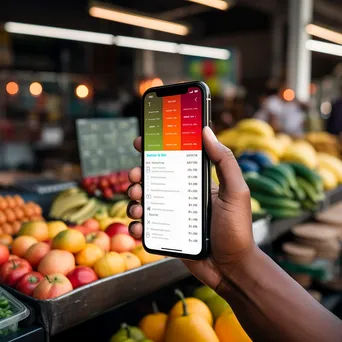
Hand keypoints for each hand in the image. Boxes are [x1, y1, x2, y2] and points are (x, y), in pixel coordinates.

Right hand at [127, 126, 255, 290]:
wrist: (232, 268)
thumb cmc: (237, 229)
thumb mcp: (236, 191)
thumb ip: (224, 161)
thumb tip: (207, 132)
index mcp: (196, 183)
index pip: (173, 160)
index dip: (156, 150)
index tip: (141, 142)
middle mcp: (182, 196)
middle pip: (153, 180)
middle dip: (139, 175)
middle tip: (135, 177)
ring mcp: (173, 216)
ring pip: (145, 201)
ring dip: (134, 199)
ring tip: (136, 203)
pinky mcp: (167, 234)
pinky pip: (147, 226)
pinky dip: (137, 226)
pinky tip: (139, 227)